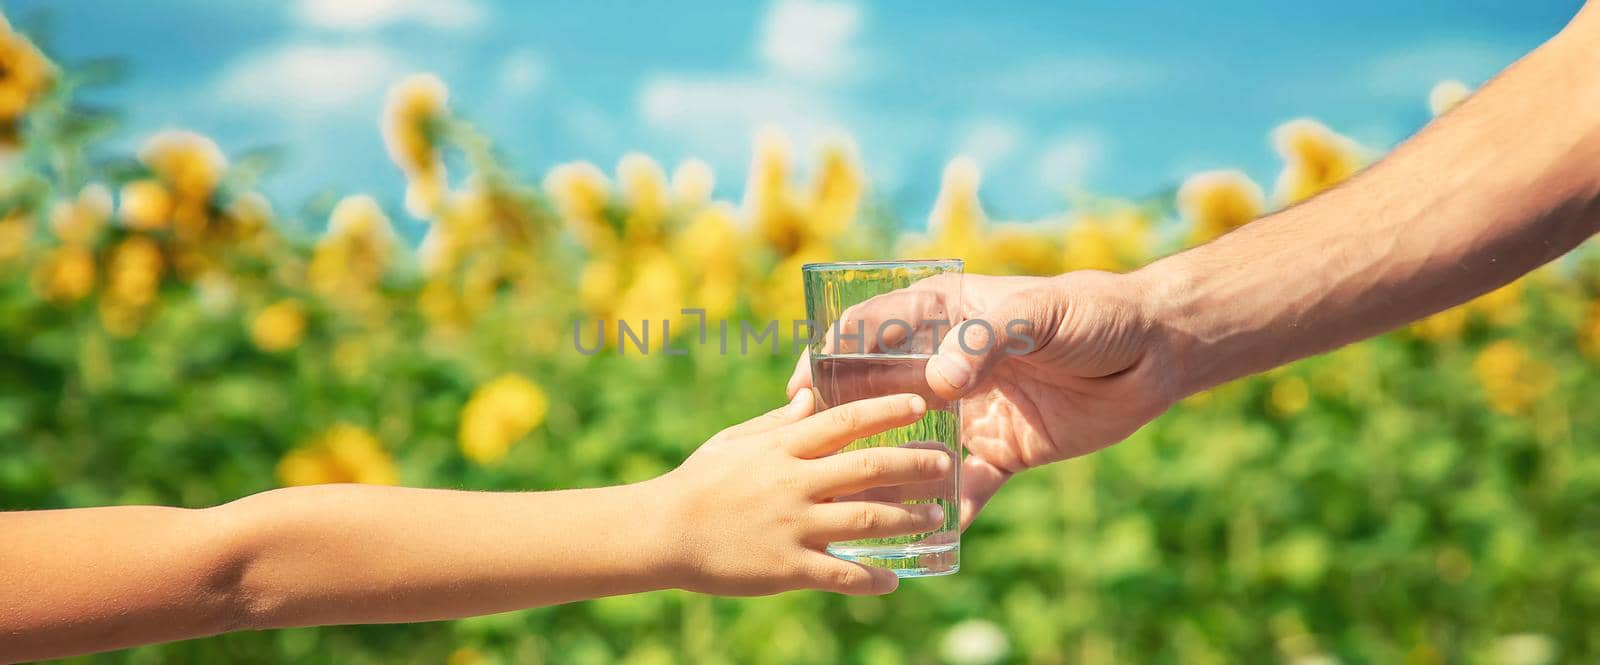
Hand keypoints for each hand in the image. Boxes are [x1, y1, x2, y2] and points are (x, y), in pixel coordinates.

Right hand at [651, 389, 952, 595]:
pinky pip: (841, 575)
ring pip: (867, 521)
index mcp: (781, 447)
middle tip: (946, 463)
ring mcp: (793, 526)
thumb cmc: (697, 482)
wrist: (660, 533)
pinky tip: (894, 580)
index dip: (886, 410)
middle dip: (915, 465)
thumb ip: (776, 423)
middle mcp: (794, 483)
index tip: (920, 404)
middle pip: (869, 469)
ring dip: (908, 519)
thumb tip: (809, 395)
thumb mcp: (734, 441)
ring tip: (936, 516)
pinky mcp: (787, 567)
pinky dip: (872, 579)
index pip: (844, 420)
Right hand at [788, 270, 1175, 527]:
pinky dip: (946, 513)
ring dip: (889, 477)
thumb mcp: (1037, 314)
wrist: (1155, 353)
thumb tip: (941, 384)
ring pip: (913, 448)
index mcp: (942, 318)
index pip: (867, 331)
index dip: (828, 356)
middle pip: (877, 396)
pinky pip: (964, 488)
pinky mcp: (1001, 452)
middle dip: (845, 428)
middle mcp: (945, 366)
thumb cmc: (1092, 314)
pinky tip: (926, 540)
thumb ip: (985, 342)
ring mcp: (970, 412)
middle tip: (812, 462)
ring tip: (858, 508)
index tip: (799, 389)